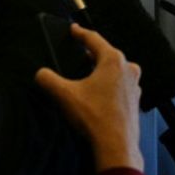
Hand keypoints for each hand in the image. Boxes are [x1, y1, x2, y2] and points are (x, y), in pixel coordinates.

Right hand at [35, 24, 144, 171]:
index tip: (73, 30)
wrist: (117, 145)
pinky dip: (109, 84)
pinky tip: (99, 94)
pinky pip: (120, 85)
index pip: (94, 39)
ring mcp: (134, 85)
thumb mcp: (65, 95)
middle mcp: (128, 68)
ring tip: (87, 74)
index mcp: (113, 60)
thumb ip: (48, 80)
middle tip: (79, 52)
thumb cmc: (95, 117)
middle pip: (106, 54)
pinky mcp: (134, 100)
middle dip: (92, 52)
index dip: (80, 33)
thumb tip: (40, 74)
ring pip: (115, 70)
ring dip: (102, 70)